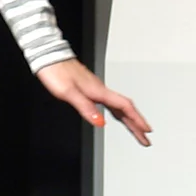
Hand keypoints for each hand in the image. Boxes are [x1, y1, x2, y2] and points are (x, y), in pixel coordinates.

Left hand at [35, 59, 152, 147]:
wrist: (49, 57)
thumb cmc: (56, 72)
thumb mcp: (69, 93)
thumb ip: (86, 107)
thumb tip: (100, 122)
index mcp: (98, 91)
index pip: (124, 107)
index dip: (136, 119)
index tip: (146, 130)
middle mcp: (100, 89)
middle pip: (124, 108)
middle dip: (137, 124)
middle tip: (145, 138)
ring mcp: (96, 89)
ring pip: (118, 106)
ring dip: (129, 119)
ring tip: (137, 130)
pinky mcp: (90, 88)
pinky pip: (110, 103)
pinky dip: (118, 112)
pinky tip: (116, 115)